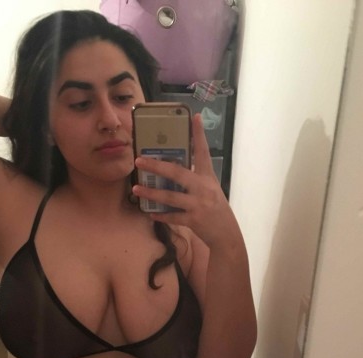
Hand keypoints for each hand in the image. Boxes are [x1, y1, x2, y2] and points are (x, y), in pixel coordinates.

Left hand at [132, 114, 239, 248]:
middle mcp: (203, 188)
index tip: (194, 117)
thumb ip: (195, 179)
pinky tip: (149, 212)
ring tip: (136, 189)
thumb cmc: (216, 209)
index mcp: (208, 177)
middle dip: (156, 166)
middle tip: (139, 160)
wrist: (226, 234)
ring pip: (170, 197)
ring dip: (151, 193)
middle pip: (177, 173)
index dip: (199, 134)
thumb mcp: (210, 190)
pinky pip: (172, 217)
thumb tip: (172, 169)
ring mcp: (198, 205)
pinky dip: (160, 215)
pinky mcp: (194, 220)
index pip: (203, 152)